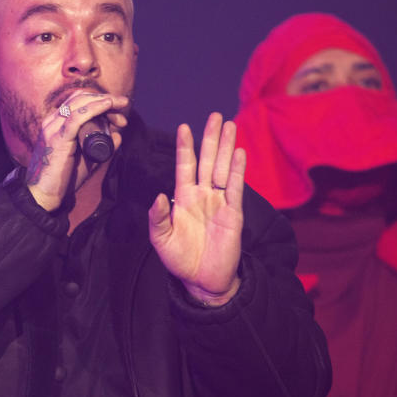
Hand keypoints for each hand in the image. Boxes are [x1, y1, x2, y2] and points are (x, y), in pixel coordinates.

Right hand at [25, 91, 128, 210]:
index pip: (78, 101)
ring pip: (79, 103)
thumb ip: (101, 147)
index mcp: (55, 123)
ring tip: (120, 104)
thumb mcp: (87, 158)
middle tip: (123, 105)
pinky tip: (107, 105)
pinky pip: (76, 117)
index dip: (99, 100)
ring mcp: (53, 128)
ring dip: (103, 101)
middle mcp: (52, 122)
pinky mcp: (57, 138)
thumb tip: (119, 135)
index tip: (119, 111)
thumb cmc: (64, 178)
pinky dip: (94, 108)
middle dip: (104, 98)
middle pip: (80, 98)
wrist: (44, 195)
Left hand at [147, 112, 246, 306]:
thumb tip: (159, 196)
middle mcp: (202, 195)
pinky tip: (238, 153)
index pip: (185, 167)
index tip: (184, 127)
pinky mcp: (234, 213)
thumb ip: (158, 218)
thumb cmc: (180, 259)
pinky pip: (235, 187)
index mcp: (183, 198)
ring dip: (226, 147)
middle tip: (215, 116)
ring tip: (230, 125)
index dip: (185, 147)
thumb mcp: (161, 240)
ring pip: (222, 168)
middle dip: (211, 139)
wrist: (203, 281)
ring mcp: (219, 202)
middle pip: (207, 161)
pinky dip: (237, 170)